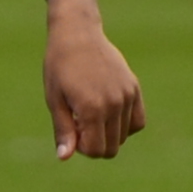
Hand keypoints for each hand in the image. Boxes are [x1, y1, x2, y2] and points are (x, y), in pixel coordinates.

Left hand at [36, 14, 144, 159]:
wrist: (77, 34)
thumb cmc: (59, 67)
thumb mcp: (54, 100)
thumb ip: (63, 130)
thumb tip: (64, 157)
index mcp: (92, 109)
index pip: (95, 151)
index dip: (81, 148)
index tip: (71, 129)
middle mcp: (113, 104)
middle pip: (112, 148)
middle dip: (95, 144)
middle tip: (80, 122)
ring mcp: (127, 95)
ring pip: (125, 136)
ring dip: (108, 133)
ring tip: (92, 112)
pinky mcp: (134, 88)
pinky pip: (138, 122)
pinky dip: (125, 125)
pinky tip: (109, 113)